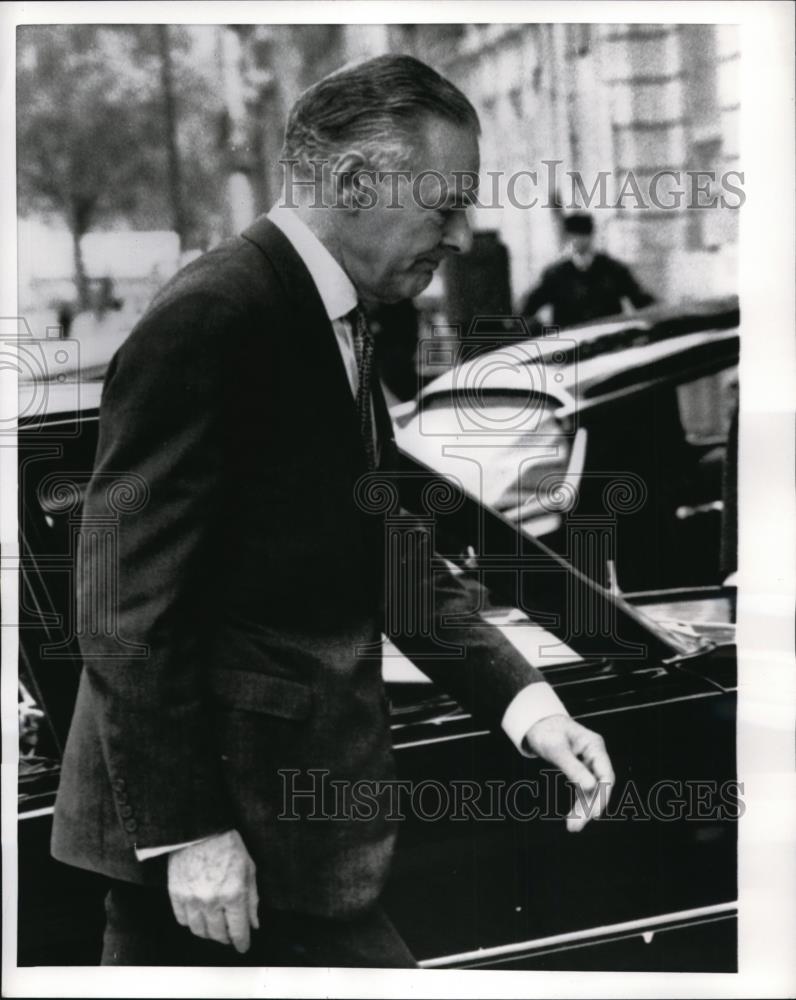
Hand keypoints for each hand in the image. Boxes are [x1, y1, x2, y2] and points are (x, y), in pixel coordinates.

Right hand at [167, 829, 258, 951]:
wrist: (200, 829)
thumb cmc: (227, 845)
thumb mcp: (248, 869)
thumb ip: (252, 899)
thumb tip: (253, 923)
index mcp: (234, 893)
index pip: (238, 931)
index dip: (242, 942)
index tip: (243, 946)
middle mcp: (212, 901)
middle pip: (218, 935)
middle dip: (226, 938)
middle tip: (230, 934)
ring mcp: (192, 899)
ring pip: (199, 932)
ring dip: (209, 933)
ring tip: (214, 926)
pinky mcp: (176, 895)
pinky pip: (183, 920)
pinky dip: (191, 922)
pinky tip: (199, 915)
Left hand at [525, 714, 614, 832]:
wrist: (536, 724)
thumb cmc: (546, 731)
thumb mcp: (556, 749)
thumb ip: (573, 767)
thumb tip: (590, 788)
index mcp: (595, 746)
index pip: (606, 774)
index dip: (603, 795)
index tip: (594, 813)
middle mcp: (595, 756)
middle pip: (600, 786)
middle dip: (590, 807)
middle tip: (576, 826)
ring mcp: (588, 764)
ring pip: (591, 791)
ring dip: (584, 809)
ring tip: (573, 828)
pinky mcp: (580, 772)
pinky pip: (582, 791)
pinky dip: (579, 804)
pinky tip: (573, 819)